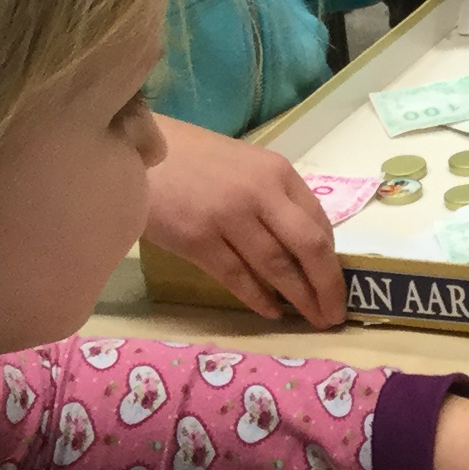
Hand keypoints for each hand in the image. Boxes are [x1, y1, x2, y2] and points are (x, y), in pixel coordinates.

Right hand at [142, 119, 342, 327]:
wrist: (133, 150)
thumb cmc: (190, 158)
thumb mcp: (244, 165)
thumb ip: (273, 197)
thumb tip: (302, 244)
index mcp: (277, 172)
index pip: (320, 221)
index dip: (331, 258)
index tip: (335, 282)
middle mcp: (260, 192)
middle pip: (310, 246)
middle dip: (328, 286)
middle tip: (334, 315)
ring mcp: (229, 216)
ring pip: (277, 266)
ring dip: (300, 298)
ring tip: (312, 319)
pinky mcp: (197, 239)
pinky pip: (237, 277)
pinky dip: (258, 298)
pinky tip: (270, 312)